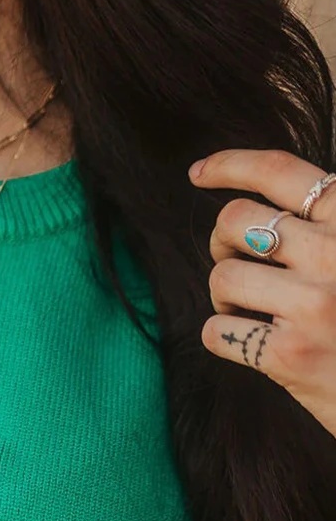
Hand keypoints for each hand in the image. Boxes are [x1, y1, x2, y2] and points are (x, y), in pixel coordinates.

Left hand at [191, 151, 335, 438]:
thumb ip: (327, 231)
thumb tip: (255, 211)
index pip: (281, 172)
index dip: (230, 165)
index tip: (198, 173)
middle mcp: (335, 254)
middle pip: (237, 220)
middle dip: (221, 241)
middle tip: (234, 263)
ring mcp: (314, 305)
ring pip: (222, 275)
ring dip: (224, 294)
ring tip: (249, 310)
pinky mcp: (291, 356)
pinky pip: (217, 330)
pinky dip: (224, 336)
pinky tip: (252, 343)